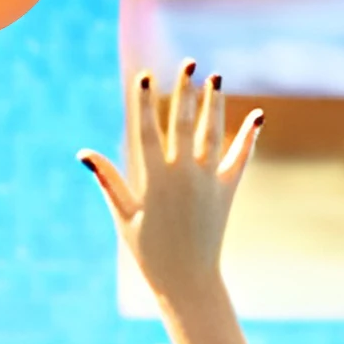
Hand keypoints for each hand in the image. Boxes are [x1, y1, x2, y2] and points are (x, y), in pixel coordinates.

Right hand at [78, 62, 262, 303]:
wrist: (188, 280)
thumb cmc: (149, 251)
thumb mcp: (123, 216)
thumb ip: (108, 181)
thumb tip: (85, 153)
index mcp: (155, 181)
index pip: (147, 132)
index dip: (143, 103)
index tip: (143, 77)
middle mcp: (184, 176)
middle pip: (184, 124)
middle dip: (185, 91)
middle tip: (189, 63)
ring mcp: (209, 182)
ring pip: (213, 134)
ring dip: (214, 104)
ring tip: (215, 77)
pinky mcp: (228, 191)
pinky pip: (240, 159)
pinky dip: (249, 137)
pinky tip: (258, 115)